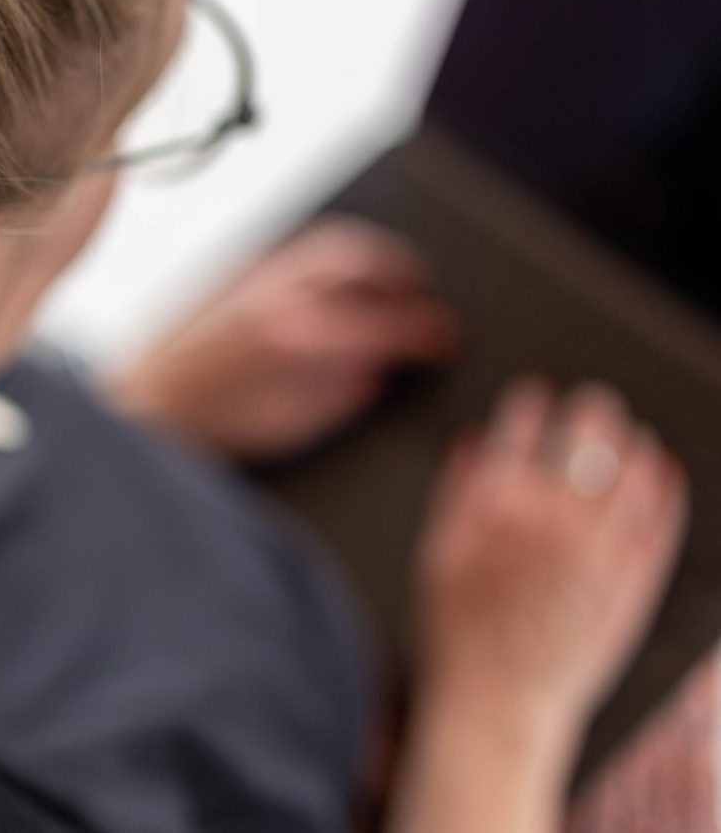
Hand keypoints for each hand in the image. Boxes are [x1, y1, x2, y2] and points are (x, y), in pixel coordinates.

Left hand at [105, 216, 461, 460]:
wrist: (150, 403)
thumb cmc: (210, 423)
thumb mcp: (294, 423)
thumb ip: (347, 392)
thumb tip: (383, 369)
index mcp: (301, 337)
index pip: (386, 320)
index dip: (428, 329)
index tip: (445, 338)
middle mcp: (280, 296)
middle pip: (365, 259)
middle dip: (407, 273)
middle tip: (424, 296)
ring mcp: (257, 276)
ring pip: (332, 243)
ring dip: (373, 256)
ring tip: (391, 280)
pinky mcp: (238, 270)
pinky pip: (299, 249)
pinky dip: (332, 260)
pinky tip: (338, 283)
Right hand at [415, 376, 687, 750]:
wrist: (496, 702)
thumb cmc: (455, 628)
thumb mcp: (433, 551)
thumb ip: (455, 490)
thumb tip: (474, 441)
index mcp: (495, 503)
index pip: (521, 424)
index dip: (530, 401)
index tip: (535, 394)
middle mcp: (551, 515)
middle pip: (585, 433)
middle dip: (589, 409)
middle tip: (592, 405)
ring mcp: (598, 548)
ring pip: (631, 467)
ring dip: (630, 442)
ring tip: (629, 436)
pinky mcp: (632, 582)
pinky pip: (660, 519)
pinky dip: (664, 489)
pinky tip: (661, 474)